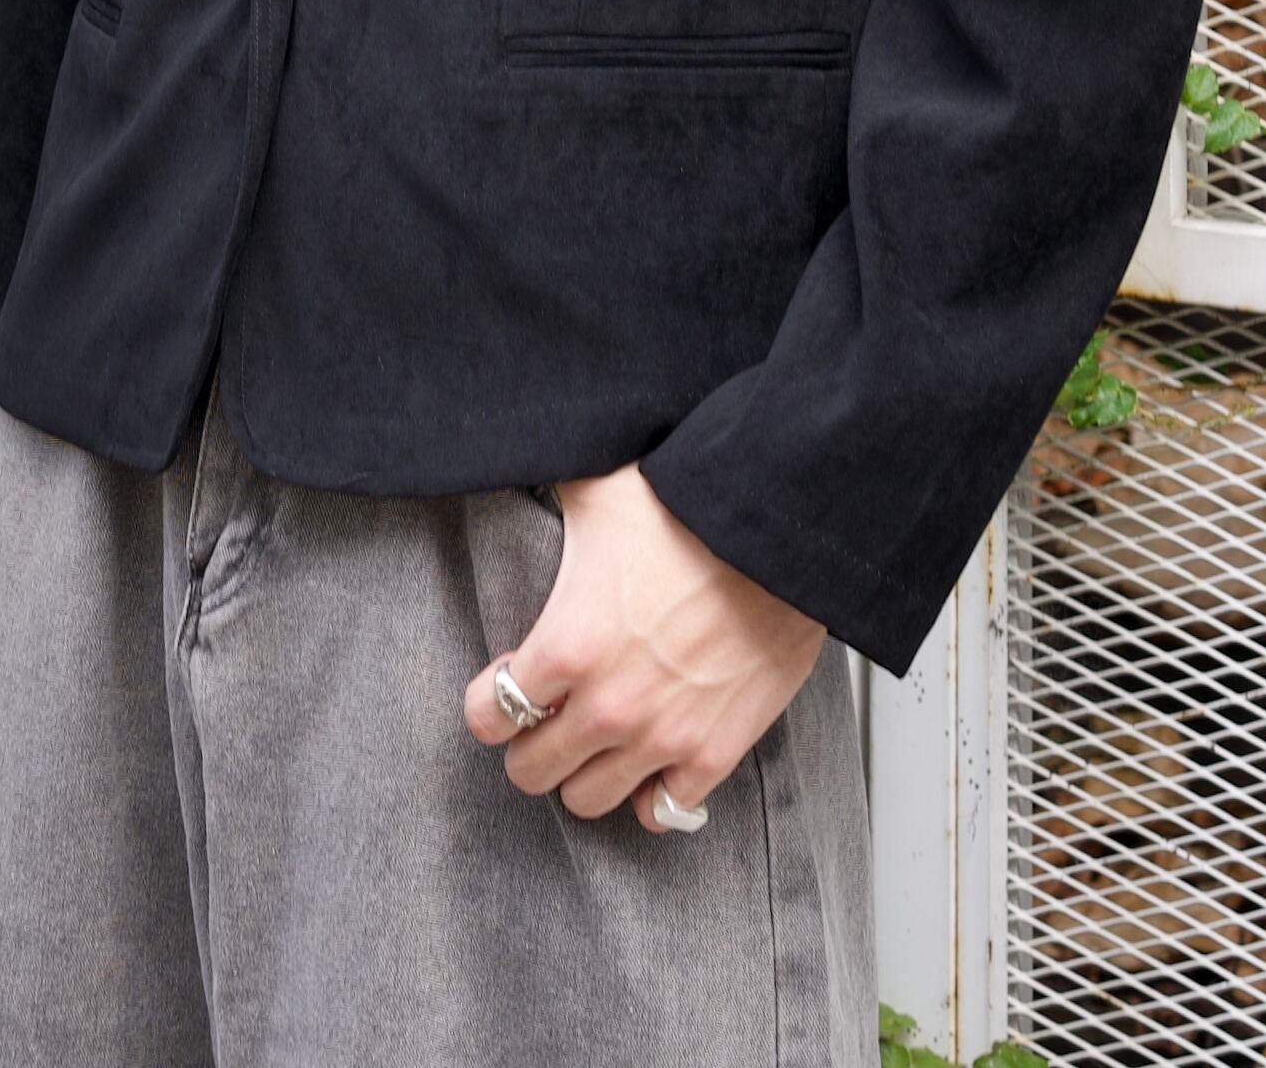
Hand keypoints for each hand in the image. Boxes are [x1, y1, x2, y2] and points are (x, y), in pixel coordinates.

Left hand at [461, 460, 825, 832]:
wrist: (778, 535)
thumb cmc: (687, 505)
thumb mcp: (597, 489)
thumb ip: (545, 487)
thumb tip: (509, 454)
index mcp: (565, 643)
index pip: (487, 714)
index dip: (488, 700)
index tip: (506, 682)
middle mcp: (606, 704)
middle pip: (530, 770)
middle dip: (531, 742)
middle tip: (548, 714)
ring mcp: (662, 736)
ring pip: (587, 801)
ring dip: (584, 771)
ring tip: (596, 738)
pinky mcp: (714, 752)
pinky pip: (663, 812)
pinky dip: (651, 794)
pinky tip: (651, 760)